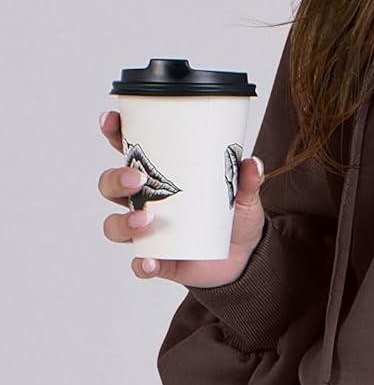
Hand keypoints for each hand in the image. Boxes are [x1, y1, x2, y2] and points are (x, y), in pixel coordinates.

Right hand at [98, 108, 266, 288]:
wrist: (244, 257)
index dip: (114, 134)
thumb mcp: (243, 195)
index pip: (129, 150)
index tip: (112, 120)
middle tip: (137, 178)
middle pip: (111, 185)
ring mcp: (147, 233)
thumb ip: (247, 179)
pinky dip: (142, 264)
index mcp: (159, 176)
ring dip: (123, 222)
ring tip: (145, 219)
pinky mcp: (158, 261)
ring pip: (114, 225)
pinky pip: (140, 264)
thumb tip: (252, 162)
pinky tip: (151, 261)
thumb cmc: (232, 216)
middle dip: (115, 178)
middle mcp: (145, 202)